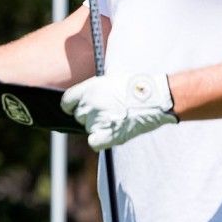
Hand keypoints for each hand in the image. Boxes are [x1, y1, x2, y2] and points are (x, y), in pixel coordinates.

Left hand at [61, 72, 177, 150]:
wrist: (155, 98)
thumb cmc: (137, 86)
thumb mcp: (111, 78)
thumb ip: (94, 88)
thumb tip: (86, 95)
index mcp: (87, 89)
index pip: (66, 102)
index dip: (72, 106)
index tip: (79, 107)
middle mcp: (88, 105)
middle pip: (78, 116)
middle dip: (90, 115)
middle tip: (108, 112)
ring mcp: (96, 121)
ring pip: (88, 128)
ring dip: (99, 127)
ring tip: (117, 119)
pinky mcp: (106, 135)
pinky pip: (94, 143)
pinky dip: (100, 141)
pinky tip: (110, 135)